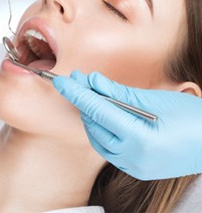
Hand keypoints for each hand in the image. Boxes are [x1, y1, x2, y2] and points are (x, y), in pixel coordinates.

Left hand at [53, 70, 201, 179]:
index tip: (61, 81)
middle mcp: (132, 157)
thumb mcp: (156, 100)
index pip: (98, 111)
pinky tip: (102, 115)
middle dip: (83, 101)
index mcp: (140, 138)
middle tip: (78, 81)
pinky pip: (107, 148)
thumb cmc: (191, 118)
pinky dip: (101, 130)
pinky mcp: (134, 168)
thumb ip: (121, 93)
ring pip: (97, 138)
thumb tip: (95, 81)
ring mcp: (133, 166)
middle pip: (94, 125)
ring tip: (90, 95)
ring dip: (91, 116)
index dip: (77, 94)